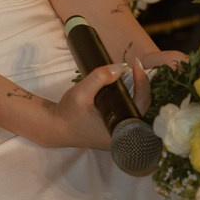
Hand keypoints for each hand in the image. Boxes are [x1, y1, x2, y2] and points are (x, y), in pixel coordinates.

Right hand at [44, 49, 185, 146]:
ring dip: (138, 90)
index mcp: (118, 130)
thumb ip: (99, 79)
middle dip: (142, 85)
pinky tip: (128, 85)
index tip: (136, 65)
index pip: (141, 105)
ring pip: (137, 109)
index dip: (143, 84)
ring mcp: (120, 133)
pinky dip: (131, 97)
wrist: (56, 127)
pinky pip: (129, 111)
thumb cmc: (68, 113)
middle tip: (135, 66)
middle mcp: (123, 135)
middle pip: (143, 107)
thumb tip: (121, 67)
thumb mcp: (81, 93)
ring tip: (133, 72)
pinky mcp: (115, 129)